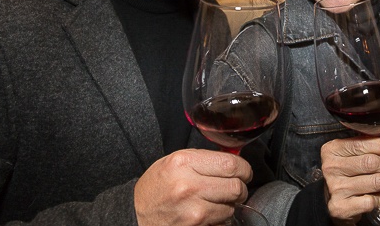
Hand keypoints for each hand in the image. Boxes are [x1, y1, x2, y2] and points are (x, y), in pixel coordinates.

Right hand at [134, 148, 252, 225]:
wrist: (135, 214)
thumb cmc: (157, 186)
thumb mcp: (175, 161)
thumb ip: (205, 159)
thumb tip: (234, 160)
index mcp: (184, 163)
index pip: (231, 164)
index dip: (244, 169)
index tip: (244, 172)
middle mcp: (189, 186)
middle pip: (236, 187)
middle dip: (240, 188)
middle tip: (235, 187)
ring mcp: (193, 210)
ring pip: (231, 207)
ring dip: (229, 205)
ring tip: (215, 201)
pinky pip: (222, 222)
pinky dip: (220, 219)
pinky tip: (208, 214)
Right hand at [320, 127, 379, 223]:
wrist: (331, 200)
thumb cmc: (346, 172)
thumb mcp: (354, 152)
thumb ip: (371, 141)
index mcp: (332, 150)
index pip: (362, 144)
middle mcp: (332, 168)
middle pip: (372, 162)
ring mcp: (336, 188)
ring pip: (376, 181)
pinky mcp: (341, 207)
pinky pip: (372, 201)